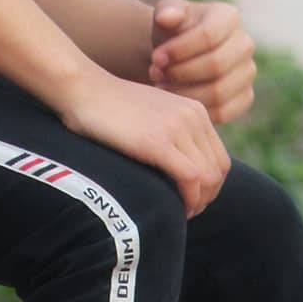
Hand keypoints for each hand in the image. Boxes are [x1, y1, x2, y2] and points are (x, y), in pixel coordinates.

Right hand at [61, 69, 229, 218]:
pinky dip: (188, 200)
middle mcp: (192, 116)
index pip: (219, 158)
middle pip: (218, 170)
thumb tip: (184, 169)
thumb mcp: (153, 114)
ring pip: (208, 177)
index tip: (190, 199)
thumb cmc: (110, 109)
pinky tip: (175, 208)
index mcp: (194, 110)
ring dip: (198, 202)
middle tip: (185, 210)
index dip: (210, 186)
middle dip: (206, 197)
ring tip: (180, 212)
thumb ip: (173, 132)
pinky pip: (191, 178)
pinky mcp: (159, 142)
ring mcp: (177, 127)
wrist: (83, 89)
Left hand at [148, 0, 255, 123]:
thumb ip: (166, 11)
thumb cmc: (172, 29)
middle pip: (216, 65)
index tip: (155, 58)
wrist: (178, 53)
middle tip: (156, 74)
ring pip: (219, 92)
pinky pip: (222, 112)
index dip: (179, 50)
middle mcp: (244, 44)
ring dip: (185, 93)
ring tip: (161, 86)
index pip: (208, 35)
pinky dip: (195, 110)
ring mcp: (247, 72)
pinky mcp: (244, 98)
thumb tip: (166, 17)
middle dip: (181, 73)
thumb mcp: (165, 14)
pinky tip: (176, 102)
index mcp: (228, 16)